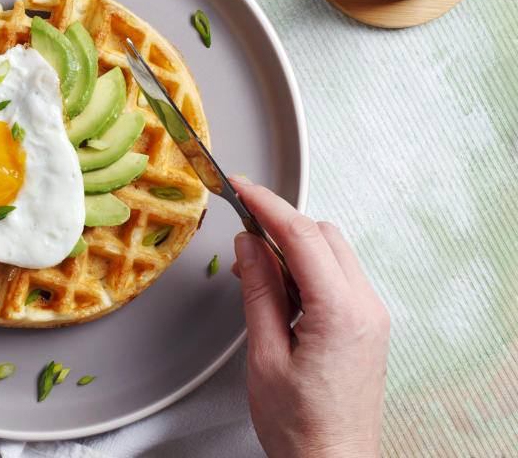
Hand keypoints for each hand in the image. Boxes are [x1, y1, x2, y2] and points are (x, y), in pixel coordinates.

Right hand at [230, 176, 389, 457]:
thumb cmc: (300, 426)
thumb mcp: (264, 355)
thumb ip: (259, 291)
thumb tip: (249, 244)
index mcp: (341, 313)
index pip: (303, 236)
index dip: (267, 205)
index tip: (241, 187)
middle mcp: (366, 308)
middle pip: (324, 235)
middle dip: (281, 223)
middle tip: (241, 226)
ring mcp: (372, 316)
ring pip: (333, 252)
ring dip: (294, 246)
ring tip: (254, 267)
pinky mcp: (368, 326)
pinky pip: (338, 276)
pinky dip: (307, 268)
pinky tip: (280, 288)